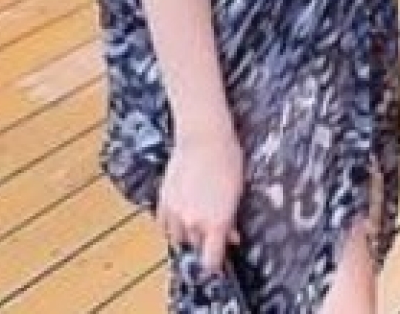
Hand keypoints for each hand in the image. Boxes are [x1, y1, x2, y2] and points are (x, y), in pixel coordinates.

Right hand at [156, 124, 242, 274]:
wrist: (204, 136)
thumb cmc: (227, 159)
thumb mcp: (237, 192)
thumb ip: (230, 219)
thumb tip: (230, 236)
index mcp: (216, 223)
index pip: (211, 261)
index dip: (214, 264)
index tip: (217, 260)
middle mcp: (194, 222)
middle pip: (196, 246)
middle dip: (204, 240)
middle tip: (211, 227)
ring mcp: (176, 211)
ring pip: (178, 236)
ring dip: (186, 232)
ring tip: (194, 219)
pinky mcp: (163, 198)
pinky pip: (163, 222)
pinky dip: (170, 223)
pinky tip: (178, 214)